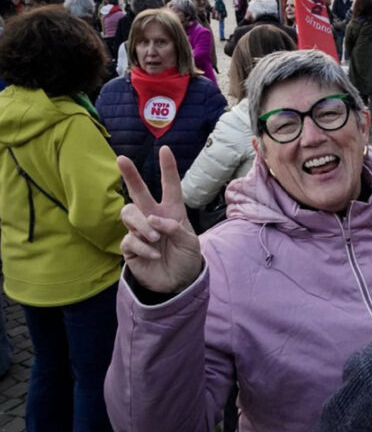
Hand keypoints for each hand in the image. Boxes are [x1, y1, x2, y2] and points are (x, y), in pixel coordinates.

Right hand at [118, 146, 202, 293]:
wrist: (178, 282)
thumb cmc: (186, 257)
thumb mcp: (190, 242)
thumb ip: (176, 228)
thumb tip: (154, 219)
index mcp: (172, 211)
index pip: (170, 186)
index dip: (168, 168)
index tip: (165, 149)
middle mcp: (153, 217)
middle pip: (139, 192)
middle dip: (131, 175)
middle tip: (121, 158)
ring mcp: (139, 231)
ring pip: (129, 213)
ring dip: (143, 225)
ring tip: (155, 238)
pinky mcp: (130, 247)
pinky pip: (129, 239)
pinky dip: (143, 246)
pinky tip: (154, 254)